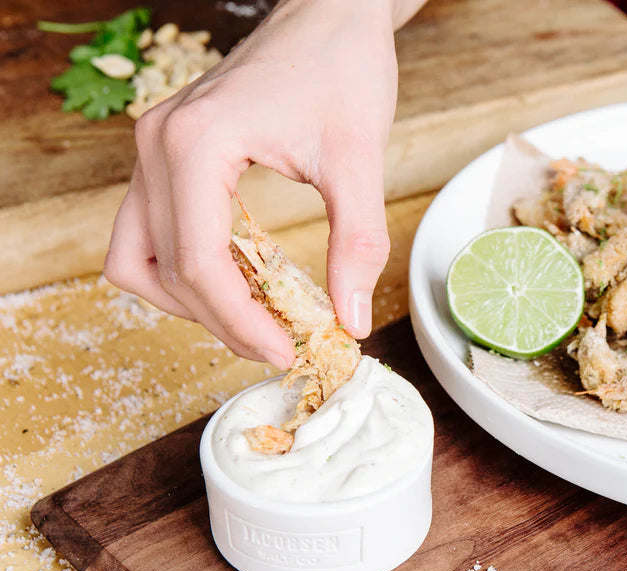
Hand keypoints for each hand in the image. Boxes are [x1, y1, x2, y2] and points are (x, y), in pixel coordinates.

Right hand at [105, 0, 421, 368]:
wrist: (330, 14)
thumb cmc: (341, 69)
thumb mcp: (359, 159)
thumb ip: (356, 243)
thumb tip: (352, 320)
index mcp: (195, 145)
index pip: (197, 262)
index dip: (238, 321)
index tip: (283, 352)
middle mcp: (158, 146)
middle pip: (165, 269)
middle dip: (221, 320)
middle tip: (278, 345)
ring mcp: (155, 149)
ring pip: (138, 258)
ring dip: (190, 300)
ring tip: (255, 319)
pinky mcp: (169, 154)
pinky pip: (153, 232)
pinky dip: (186, 269)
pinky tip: (242, 281)